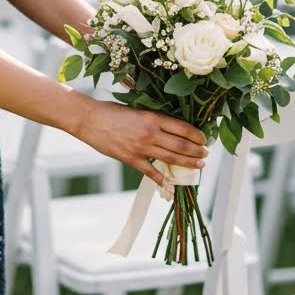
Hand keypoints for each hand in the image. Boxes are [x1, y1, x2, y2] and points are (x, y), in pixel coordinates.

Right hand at [69, 96, 206, 188]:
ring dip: (187, 163)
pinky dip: (162, 179)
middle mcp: (150, 133)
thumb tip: (171, 128)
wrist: (89, 119)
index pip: (183, 128)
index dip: (197, 135)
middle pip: (181, 145)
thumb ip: (153, 119)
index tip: (204, 139)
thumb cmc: (111, 110)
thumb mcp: (137, 109)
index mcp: (152, 117)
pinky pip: (150, 172)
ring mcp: (140, 147)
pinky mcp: (130, 158)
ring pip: (170, 158)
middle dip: (197, 151)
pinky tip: (171, 185)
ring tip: (199, 165)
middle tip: (205, 154)